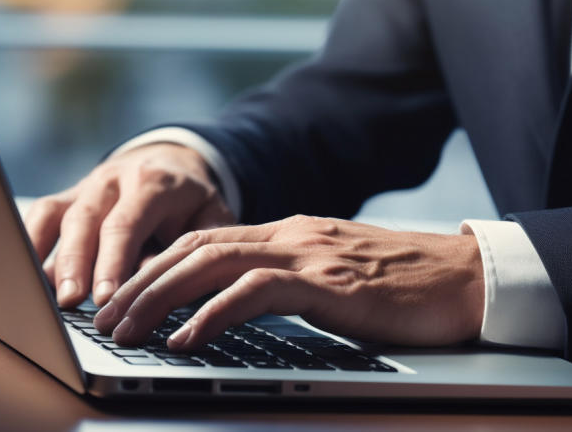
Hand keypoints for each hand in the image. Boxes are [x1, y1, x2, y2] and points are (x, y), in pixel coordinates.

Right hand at [23, 143, 234, 307]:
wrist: (174, 165)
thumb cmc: (193, 202)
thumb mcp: (210, 218)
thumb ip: (192, 246)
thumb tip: (164, 281)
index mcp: (154, 182)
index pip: (127, 222)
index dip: (114, 261)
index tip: (107, 297)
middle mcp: (115, 179)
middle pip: (86, 220)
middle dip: (77, 263)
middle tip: (71, 302)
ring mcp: (87, 186)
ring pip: (59, 217)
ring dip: (52, 258)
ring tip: (48, 299)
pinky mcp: (69, 197)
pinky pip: (42, 215)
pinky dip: (32, 244)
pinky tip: (30, 278)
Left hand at [92, 215, 484, 349]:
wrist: (467, 278)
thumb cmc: (409, 286)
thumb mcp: (340, 278)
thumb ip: (296, 281)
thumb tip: (248, 306)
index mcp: (292, 233)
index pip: (207, 241)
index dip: (157, 267)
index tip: (124, 298)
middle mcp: (293, 234)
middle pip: (195, 248)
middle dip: (141, 283)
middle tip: (103, 319)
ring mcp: (309, 253)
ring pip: (213, 263)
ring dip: (160, 298)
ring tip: (126, 332)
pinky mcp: (327, 280)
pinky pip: (255, 291)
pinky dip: (212, 313)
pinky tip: (186, 337)